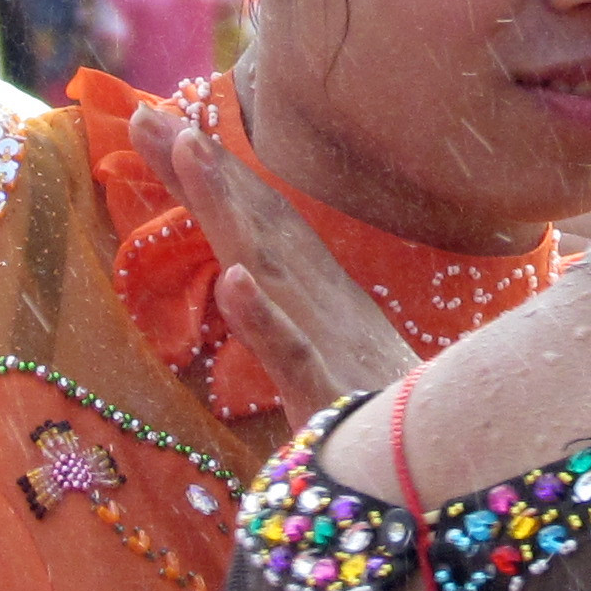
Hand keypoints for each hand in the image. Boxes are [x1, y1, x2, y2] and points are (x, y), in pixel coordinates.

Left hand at [126, 99, 417, 404]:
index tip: (160, 125)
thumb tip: (252, 281)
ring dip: (229, 208)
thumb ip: (290, 325)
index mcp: (322, 297)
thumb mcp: (334, 362)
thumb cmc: (388, 425)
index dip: (213, 173)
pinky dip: (261, 318)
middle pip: (256, 225)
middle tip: (145, 115)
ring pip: (270, 268)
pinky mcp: (332, 398)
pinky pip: (292, 355)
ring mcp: (329, 345)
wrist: (445, 474)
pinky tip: (231, 281)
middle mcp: (325, 306)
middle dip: (203, 168)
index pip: (262, 222)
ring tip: (188, 150)